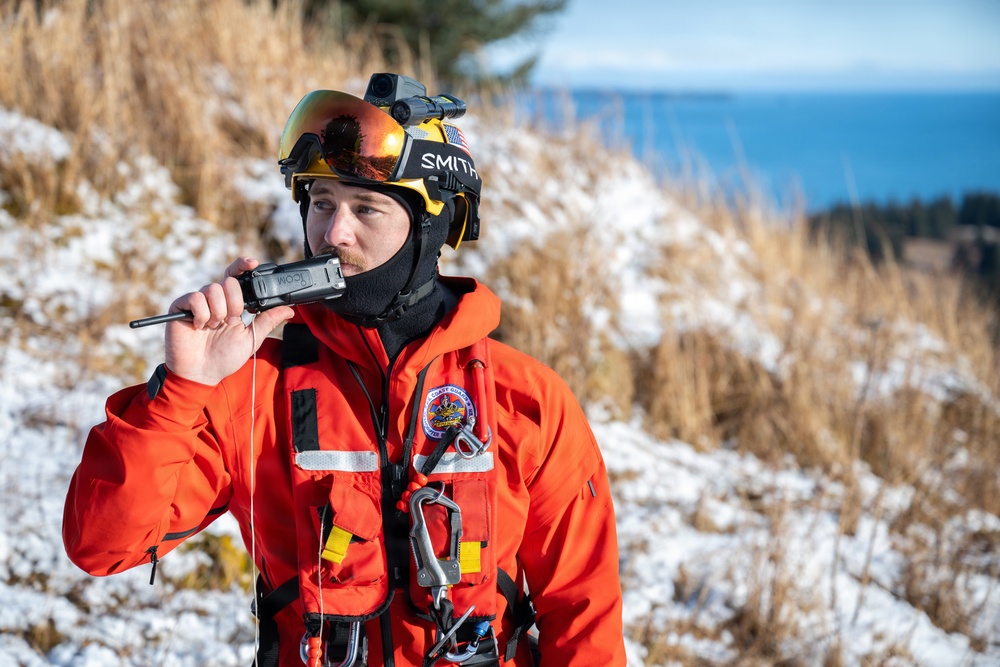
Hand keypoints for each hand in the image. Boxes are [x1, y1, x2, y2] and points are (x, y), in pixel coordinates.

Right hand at [164, 257, 293, 385]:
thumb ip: (268, 321)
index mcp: (231, 304)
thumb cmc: (225, 357)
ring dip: (218, 312)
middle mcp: (215, 300)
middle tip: (230, 320)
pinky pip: (195, 297)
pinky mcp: (180, 307)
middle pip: (228, 281)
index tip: (254, 263)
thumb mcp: (252, 338)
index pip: (237, 277)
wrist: (202, 373)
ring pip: (213, 289)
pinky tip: (200, 326)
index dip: (243, 265)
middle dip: (234, 303)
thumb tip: (289, 309)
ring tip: (213, 327)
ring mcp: (197, 302)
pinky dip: (201, 314)